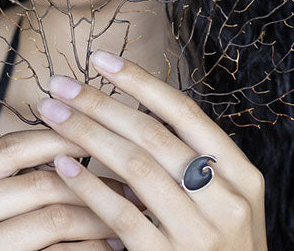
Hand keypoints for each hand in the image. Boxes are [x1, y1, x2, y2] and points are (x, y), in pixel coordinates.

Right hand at [0, 128, 144, 250]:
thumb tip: (72, 138)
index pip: (12, 148)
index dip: (64, 138)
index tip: (107, 136)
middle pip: (36, 185)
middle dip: (91, 182)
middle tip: (131, 182)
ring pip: (50, 221)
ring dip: (98, 217)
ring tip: (128, 214)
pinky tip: (109, 248)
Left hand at [36, 50, 268, 250]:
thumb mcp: (228, 208)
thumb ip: (197, 167)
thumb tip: (138, 114)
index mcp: (243, 177)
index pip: (187, 114)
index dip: (141, 83)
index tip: (101, 60)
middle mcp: (226, 200)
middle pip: (154, 134)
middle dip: (100, 103)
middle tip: (58, 84)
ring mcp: (200, 233)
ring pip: (135, 166)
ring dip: (86, 134)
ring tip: (50, 115)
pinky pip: (121, 216)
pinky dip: (89, 187)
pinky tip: (62, 167)